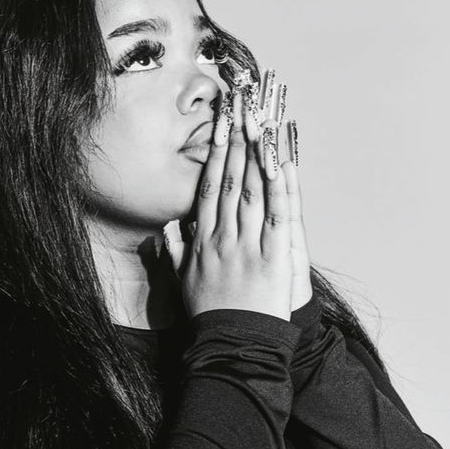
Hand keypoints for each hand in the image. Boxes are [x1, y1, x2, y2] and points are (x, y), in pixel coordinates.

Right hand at [165, 68, 312, 315]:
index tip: (220, 124)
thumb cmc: (209, 314)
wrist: (231, 344)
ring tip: (261, 119)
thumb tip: (167, 228)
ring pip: (253, 190)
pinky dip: (280, 185)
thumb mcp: (184, 281)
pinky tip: (282, 160)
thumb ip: (174, 252)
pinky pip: (277, 214)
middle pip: (231, 180)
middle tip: (243, 104)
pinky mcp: (273, 256)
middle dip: (237, 139)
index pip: (209, 187)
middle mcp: (223, 236)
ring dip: (257, 152)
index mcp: (203, 240)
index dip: (216, 153)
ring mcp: (248, 244)